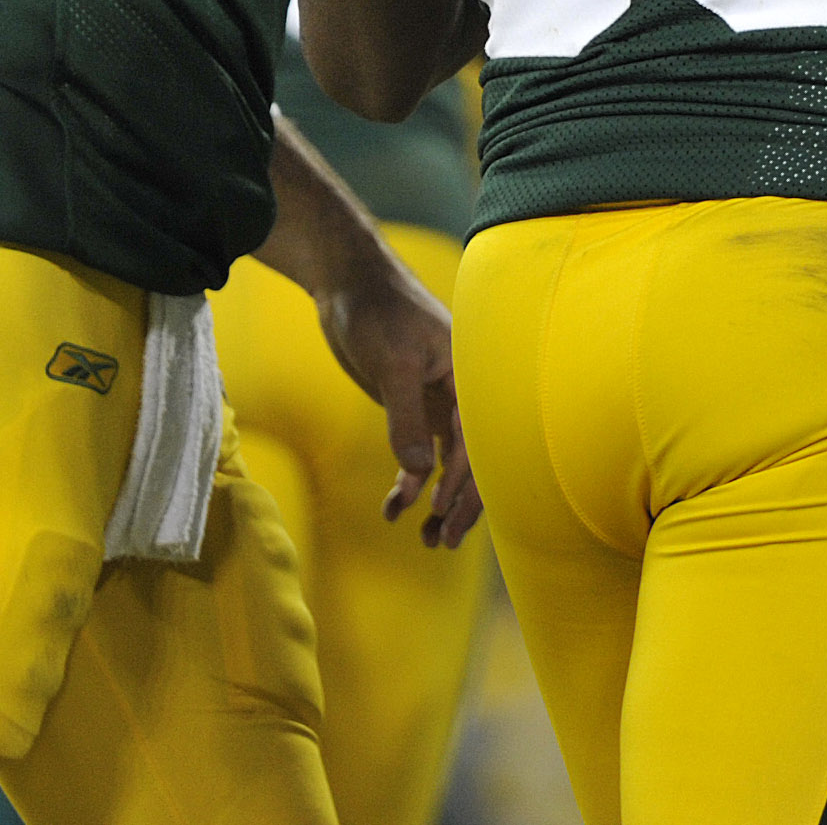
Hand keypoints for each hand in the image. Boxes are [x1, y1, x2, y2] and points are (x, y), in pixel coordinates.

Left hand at [312, 250, 481, 549]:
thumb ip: (405, 416)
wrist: (347, 284)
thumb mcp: (392, 361)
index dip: (466, 479)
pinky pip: (419, 456)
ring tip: (426, 540)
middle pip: (472, 459)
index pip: (479, 439)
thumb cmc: (377, 309)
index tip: (443, 511)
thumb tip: (419, 471)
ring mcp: (436, 403)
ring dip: (437, 501)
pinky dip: (409, 484)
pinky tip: (393, 509)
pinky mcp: (412, 409)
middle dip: (460, 502)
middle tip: (443, 542)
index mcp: (469, 377)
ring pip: (447, 464)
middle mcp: (459, 394)